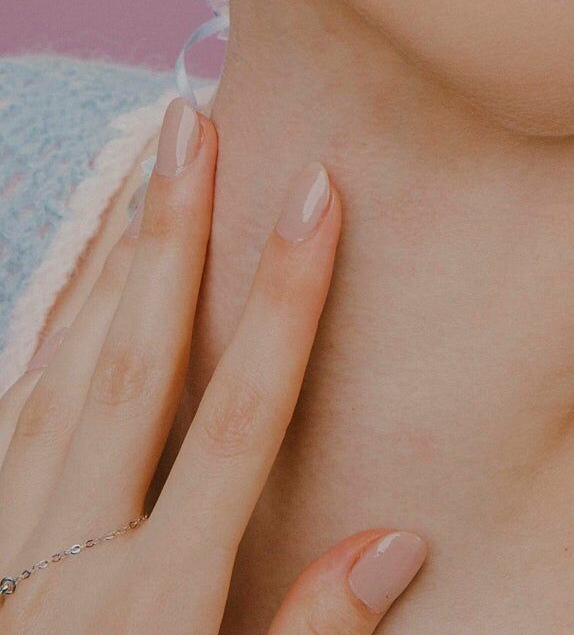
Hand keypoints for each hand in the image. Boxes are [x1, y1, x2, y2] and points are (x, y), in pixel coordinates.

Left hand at [0, 97, 426, 629]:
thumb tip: (398, 538)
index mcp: (154, 606)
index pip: (238, 419)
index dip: (286, 302)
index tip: (319, 193)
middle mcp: (71, 559)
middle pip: (133, 370)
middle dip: (172, 241)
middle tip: (195, 124)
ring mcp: (4, 549)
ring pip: (56, 381)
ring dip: (106, 270)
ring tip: (144, 172)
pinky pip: (5, 418)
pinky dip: (41, 340)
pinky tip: (68, 293)